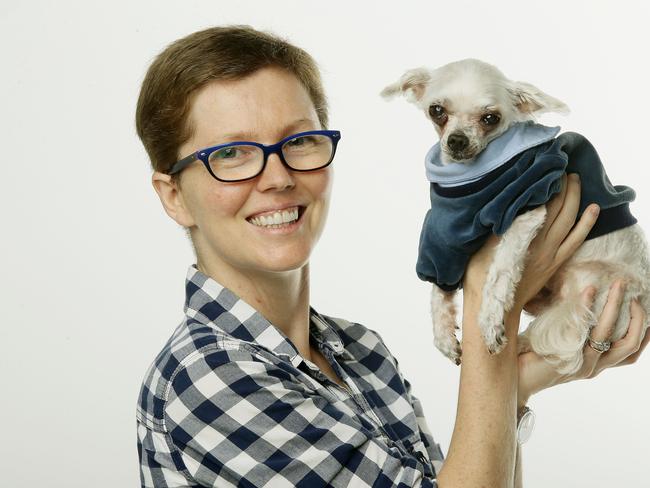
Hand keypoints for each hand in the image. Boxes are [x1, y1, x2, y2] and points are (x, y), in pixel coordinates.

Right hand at [464, 173, 599, 311]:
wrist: (493, 309)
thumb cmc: (480, 278)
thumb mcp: (482, 247)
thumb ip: (497, 226)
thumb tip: (505, 204)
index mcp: (520, 236)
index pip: (538, 202)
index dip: (543, 183)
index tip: (544, 167)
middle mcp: (539, 243)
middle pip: (557, 207)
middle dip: (561, 185)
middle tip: (561, 168)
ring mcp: (550, 254)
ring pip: (569, 220)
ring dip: (575, 198)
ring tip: (575, 180)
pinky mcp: (555, 264)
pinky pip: (576, 239)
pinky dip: (586, 223)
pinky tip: (593, 209)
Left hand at [518, 281, 649, 406]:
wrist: (515, 378)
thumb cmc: (534, 356)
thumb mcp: (563, 344)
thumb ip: (576, 330)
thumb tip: (585, 299)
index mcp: (596, 364)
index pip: (631, 352)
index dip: (645, 333)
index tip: (647, 310)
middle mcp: (593, 366)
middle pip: (629, 344)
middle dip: (638, 317)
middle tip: (636, 294)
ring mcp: (580, 363)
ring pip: (607, 333)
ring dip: (615, 305)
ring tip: (618, 285)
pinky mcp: (565, 356)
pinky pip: (580, 328)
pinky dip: (586, 306)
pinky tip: (589, 290)